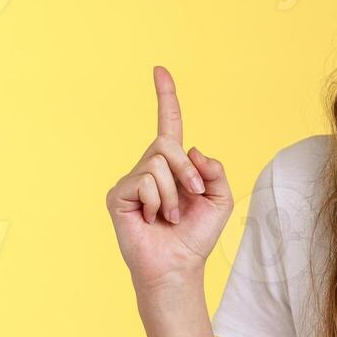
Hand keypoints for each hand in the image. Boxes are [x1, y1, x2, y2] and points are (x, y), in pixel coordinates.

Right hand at [108, 66, 232, 290]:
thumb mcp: (220, 198)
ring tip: (170, 217)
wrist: (178, 266)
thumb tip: (190, 149)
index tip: (160, 70)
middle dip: (187, 171)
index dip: (166, 97)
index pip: (169, 123)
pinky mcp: (117, 195)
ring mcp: (131, 181)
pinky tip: (153, 219)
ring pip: (157, 164)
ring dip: (174, 194)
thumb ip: (213, 169)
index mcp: (173, 165)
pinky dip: (158, 202)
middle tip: (192, 196)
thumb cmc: (196, 235)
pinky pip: (144, 182)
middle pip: (166, 143)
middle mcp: (149, 167)